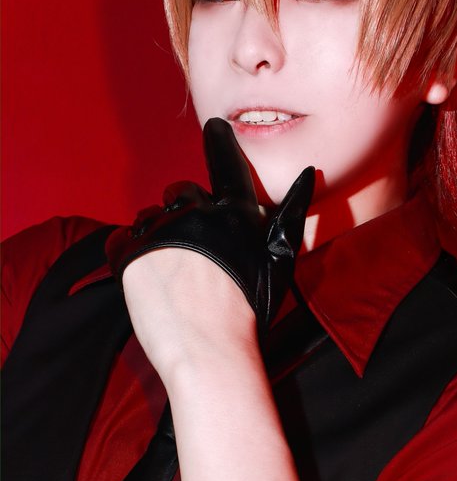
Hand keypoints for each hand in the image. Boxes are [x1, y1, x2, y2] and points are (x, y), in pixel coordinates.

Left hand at [106, 119, 314, 341]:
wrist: (210, 353)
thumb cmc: (251, 313)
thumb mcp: (280, 259)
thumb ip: (290, 215)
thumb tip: (309, 174)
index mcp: (233, 213)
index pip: (226, 164)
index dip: (221, 142)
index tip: (215, 127)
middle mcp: (195, 213)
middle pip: (182, 192)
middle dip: (185, 211)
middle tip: (192, 251)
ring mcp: (159, 232)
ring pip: (151, 217)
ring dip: (157, 235)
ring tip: (172, 274)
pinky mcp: (128, 255)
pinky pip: (122, 240)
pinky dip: (130, 254)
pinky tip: (150, 281)